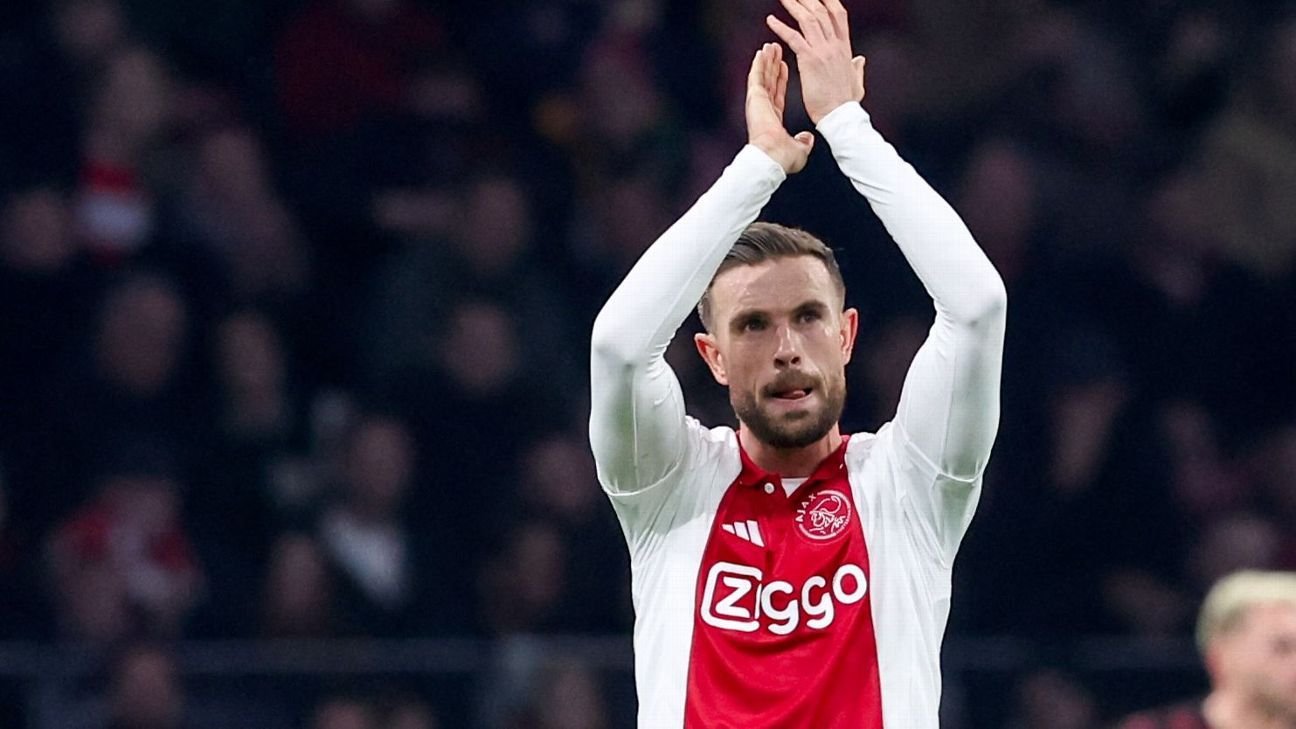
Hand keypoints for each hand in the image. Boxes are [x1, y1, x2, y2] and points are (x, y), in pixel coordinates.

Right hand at [746, 42, 813, 173]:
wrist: (771, 158)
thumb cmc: (782, 158)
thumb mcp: (799, 149)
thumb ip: (803, 141)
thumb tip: (807, 139)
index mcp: (773, 117)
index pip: (779, 92)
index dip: (781, 78)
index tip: (784, 66)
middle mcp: (764, 108)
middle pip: (770, 81)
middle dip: (773, 64)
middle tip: (776, 49)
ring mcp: (758, 102)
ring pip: (763, 76)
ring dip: (767, 61)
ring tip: (770, 46)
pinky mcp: (755, 98)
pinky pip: (757, 76)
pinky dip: (759, 64)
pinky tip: (761, 52)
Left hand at [767, 0, 866, 123]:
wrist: (841, 116)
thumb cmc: (846, 103)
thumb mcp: (856, 81)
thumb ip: (857, 68)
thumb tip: (859, 59)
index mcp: (845, 48)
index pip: (838, 15)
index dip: (828, 1)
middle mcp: (834, 45)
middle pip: (821, 12)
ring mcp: (823, 51)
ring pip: (808, 20)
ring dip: (794, 5)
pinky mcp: (810, 61)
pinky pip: (794, 38)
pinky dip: (781, 28)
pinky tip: (770, 20)